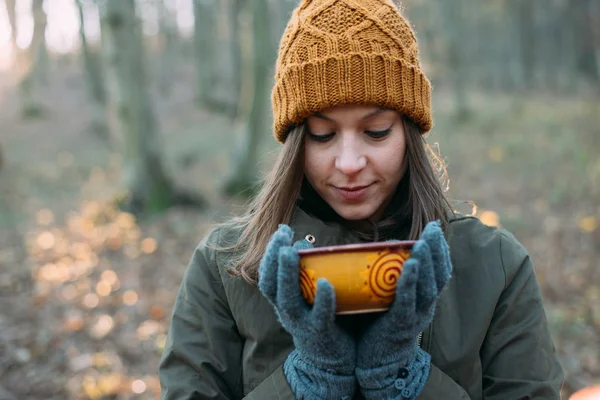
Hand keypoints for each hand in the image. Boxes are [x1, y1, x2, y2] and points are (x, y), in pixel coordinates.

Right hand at [258, 224, 355, 373]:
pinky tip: (325, 283)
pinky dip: (321, 299)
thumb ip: (307, 271)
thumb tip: (304, 242)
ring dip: (287, 273)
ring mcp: (301, 323)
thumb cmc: (322, 321)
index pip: (268, 274)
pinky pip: (319, 315)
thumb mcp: (309, 295)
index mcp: (283, 301)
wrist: (332, 364)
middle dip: (273, 256)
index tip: (282, 229)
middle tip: (282, 233)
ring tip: (290, 251)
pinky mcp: (320, 334)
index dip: (270, 252)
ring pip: (287, 298)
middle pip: (270, 283)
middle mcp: (286, 311)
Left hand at [356, 221, 451, 398]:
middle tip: (434, 228)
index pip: (439, 271)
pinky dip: (410, 282)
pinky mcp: (400, 325)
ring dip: (426, 263)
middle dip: (437, 250)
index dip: (440, 250)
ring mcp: (415, 316)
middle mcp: (425, 306)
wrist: (376, 364)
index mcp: (424, 299)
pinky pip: (408, 301)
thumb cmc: (380, 325)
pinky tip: (410, 266)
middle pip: (438, 275)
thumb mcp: (391, 297)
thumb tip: (385, 246)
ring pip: (427, 287)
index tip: (436, 229)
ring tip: (424, 242)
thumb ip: (391, 275)